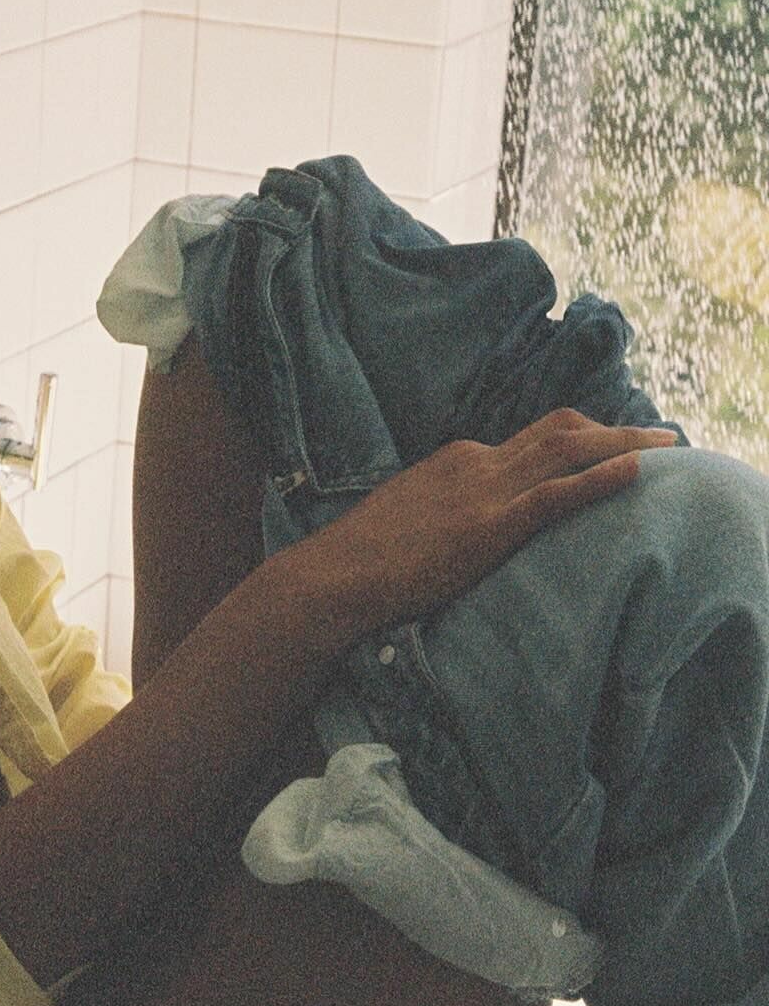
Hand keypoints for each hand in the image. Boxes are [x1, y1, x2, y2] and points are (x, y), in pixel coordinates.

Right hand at [310, 408, 679, 628]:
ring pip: (568, 450)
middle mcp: (475, 463)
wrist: (333, 576)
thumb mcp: (408, 522)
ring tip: (671, 446)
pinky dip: (602, 478)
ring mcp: (482, 492)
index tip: (615, 444)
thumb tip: (462, 531)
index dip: (580, 438)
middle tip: (662, 435)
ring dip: (625, 443)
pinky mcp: (488, 526)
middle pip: (559, 431)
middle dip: (616, 430)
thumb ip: (443, 514)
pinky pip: (557, 493)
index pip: (530, 438)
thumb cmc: (361, 562)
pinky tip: (638, 473)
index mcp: (456, 460)